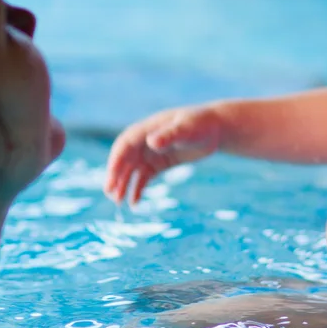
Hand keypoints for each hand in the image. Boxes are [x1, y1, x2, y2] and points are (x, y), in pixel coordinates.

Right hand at [104, 105, 222, 204]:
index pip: (125, 145)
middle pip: (125, 159)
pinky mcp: (160, 162)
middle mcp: (145, 141)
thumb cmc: (200, 124)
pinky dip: (138, 188)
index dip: (116, 161)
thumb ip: (169, 135)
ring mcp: (152, 152)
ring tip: (119, 202)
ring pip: (132, 169)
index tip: (112, 178)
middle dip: (116, 176)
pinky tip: (134, 202)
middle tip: (111, 194)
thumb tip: (151, 142)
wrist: (215, 128)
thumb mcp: (186, 130)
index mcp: (147, 129)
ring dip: (124, 184)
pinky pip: (144, 177)